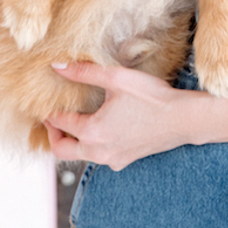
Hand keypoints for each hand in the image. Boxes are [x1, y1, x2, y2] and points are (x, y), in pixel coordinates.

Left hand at [44, 61, 201, 168]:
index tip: (45, 103)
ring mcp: (112, 160)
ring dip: (72, 141)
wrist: (182, 119)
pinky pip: (98, 157)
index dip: (50, 112)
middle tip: (52, 120)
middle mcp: (98, 152)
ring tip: (74, 122)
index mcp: (92, 132)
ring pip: (80, 156)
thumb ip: (84, 72)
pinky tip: (100, 129)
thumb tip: (56, 67)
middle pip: (62, 150)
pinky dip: (91, 146)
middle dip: (53, 135)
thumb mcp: (116, 78)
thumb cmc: (151, 98)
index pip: (60, 123)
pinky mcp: (125, 161)